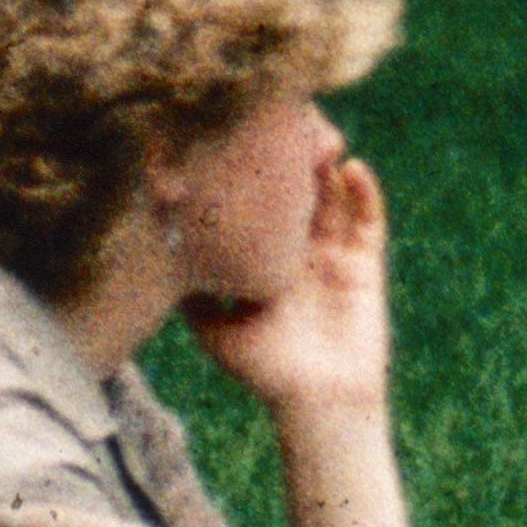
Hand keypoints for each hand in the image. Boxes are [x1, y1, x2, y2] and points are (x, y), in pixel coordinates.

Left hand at [185, 147, 392, 415]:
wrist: (317, 402)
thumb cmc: (265, 371)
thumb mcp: (213, 330)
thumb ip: (192, 294)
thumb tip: (157, 253)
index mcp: (266, 258)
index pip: (261, 204)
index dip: (255, 174)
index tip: (239, 141)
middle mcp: (300, 250)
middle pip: (298, 189)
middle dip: (292, 157)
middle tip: (281, 123)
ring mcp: (334, 253)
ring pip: (332, 195)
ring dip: (326, 164)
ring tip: (315, 136)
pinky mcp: (365, 264)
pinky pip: (368, 220)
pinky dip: (364, 193)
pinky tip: (352, 167)